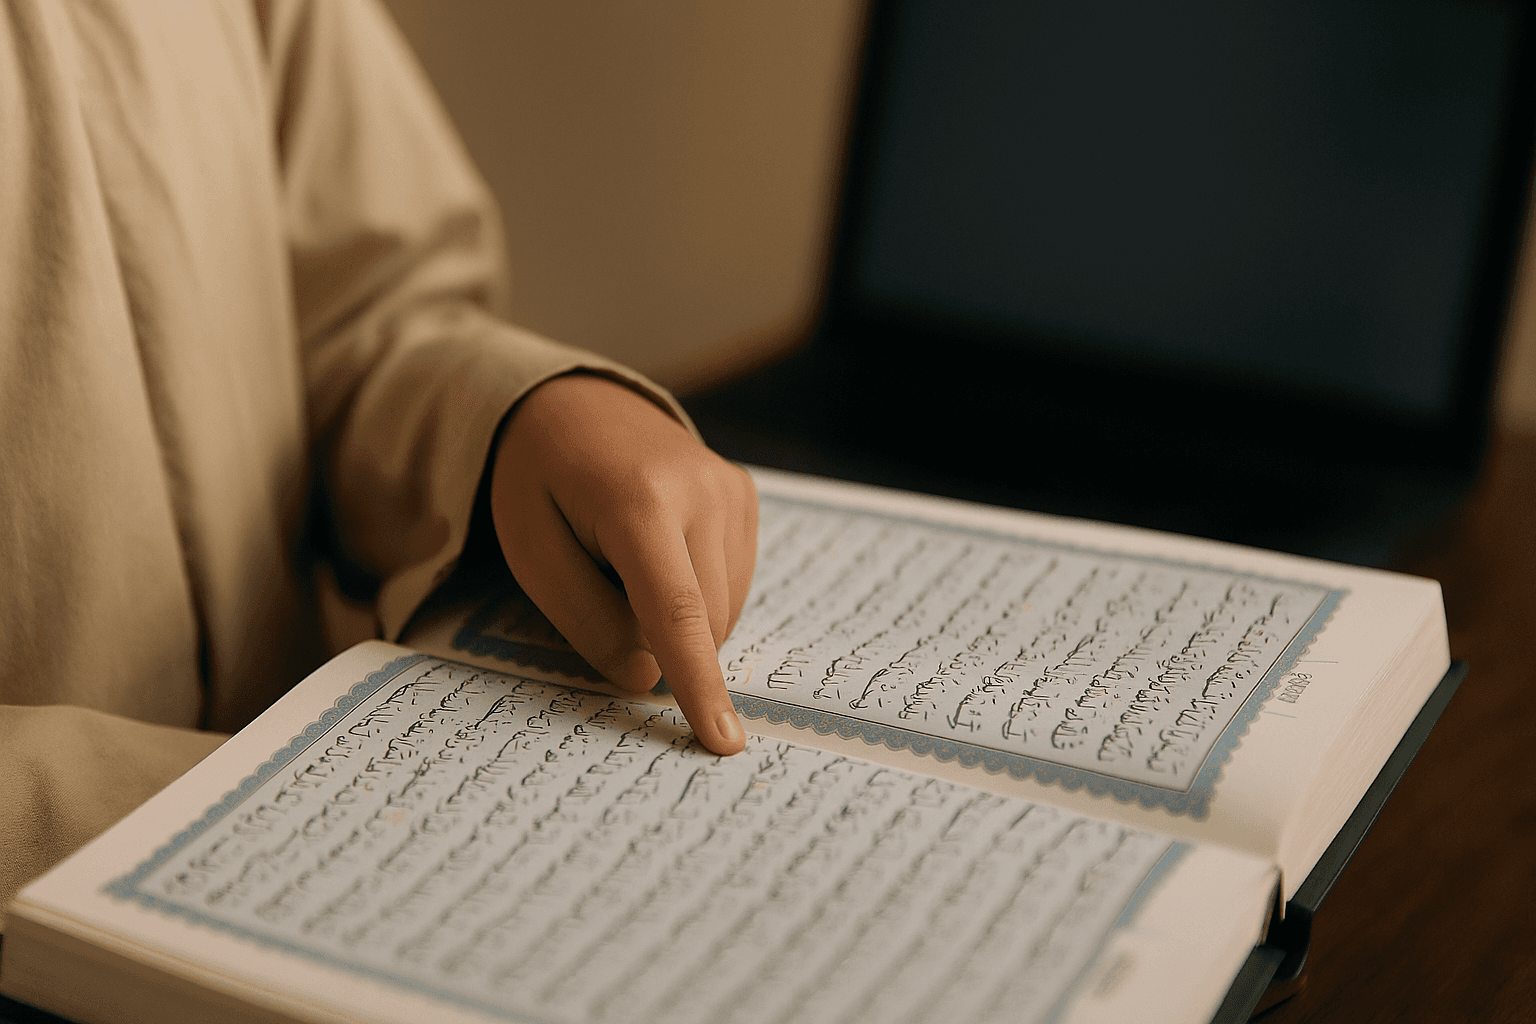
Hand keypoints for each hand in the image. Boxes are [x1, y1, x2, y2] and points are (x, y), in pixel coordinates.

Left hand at [489, 373, 756, 753]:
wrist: (572, 402)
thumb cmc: (539, 482)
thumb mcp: (532, 553)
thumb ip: (586, 620)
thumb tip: (646, 677)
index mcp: (639, 502)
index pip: (677, 612)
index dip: (697, 683)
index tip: (723, 741)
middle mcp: (701, 491)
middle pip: (702, 621)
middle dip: (660, 645)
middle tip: (601, 600)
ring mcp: (731, 489)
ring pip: (724, 608)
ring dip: (678, 620)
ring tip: (625, 565)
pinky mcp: (744, 494)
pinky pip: (734, 582)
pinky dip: (697, 595)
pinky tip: (658, 558)